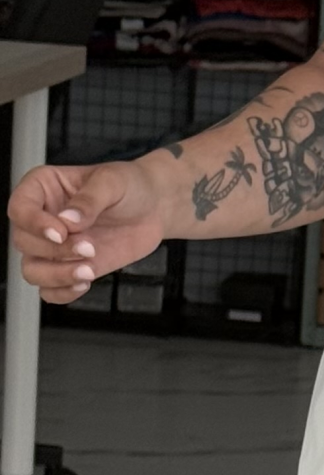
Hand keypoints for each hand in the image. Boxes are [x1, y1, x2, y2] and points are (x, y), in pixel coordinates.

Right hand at [7, 155, 170, 304]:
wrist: (154, 208)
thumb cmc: (130, 185)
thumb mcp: (112, 182)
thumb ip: (89, 199)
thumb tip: (69, 220)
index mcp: (43, 187)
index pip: (19, 208)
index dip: (34, 223)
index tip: (61, 232)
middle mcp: (42, 217)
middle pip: (23, 242)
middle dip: (55, 250)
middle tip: (89, 248)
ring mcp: (54, 246)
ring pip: (32, 270)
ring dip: (56, 275)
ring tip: (88, 270)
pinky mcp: (68, 267)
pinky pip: (49, 290)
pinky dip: (62, 293)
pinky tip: (84, 283)